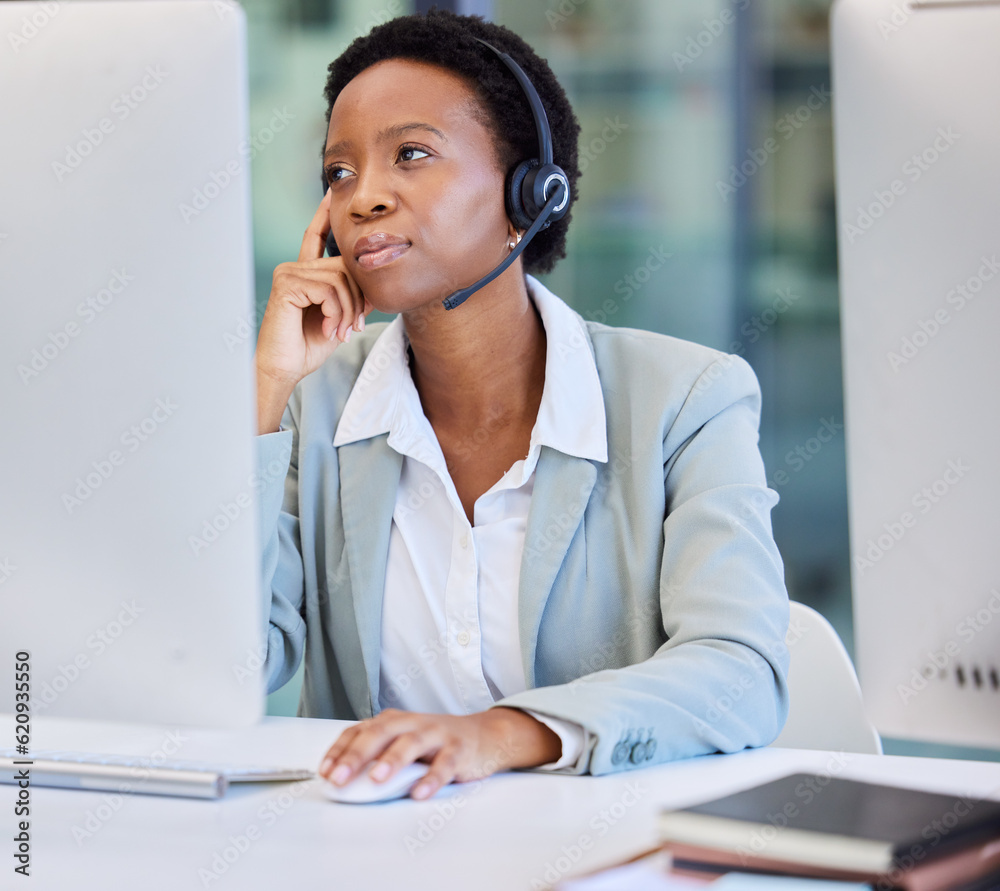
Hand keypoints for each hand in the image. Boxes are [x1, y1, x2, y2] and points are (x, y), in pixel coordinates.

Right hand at [254, 189, 370, 431]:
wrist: (286, 367)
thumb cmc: (309, 346)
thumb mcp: (340, 318)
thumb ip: (353, 298)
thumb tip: (376, 286)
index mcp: (306, 273)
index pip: (315, 237)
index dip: (324, 216)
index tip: (332, 192)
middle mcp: (295, 268)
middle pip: (345, 266)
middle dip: (358, 298)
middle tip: (355, 325)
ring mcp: (288, 273)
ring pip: (340, 278)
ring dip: (348, 309)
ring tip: (342, 331)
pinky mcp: (286, 284)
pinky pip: (328, 289)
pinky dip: (337, 312)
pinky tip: (330, 328)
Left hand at [317, 707, 562, 799]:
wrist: (482, 736)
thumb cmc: (434, 743)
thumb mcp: (402, 741)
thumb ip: (377, 755)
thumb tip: (341, 780)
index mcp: (393, 721)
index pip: (360, 731)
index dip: (340, 750)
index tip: (325, 771)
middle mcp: (412, 723)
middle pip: (381, 733)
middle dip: (357, 755)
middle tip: (340, 777)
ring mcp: (436, 734)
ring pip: (411, 744)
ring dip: (392, 760)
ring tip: (377, 778)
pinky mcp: (458, 750)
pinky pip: (444, 764)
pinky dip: (431, 779)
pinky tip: (419, 793)